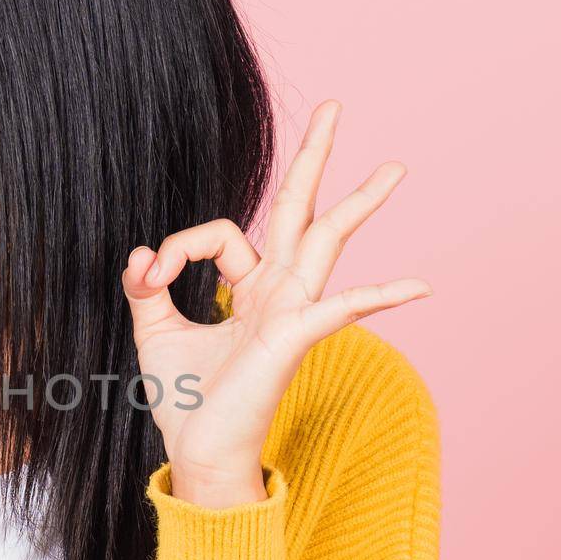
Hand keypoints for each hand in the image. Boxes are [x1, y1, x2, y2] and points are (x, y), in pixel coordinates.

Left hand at [121, 99, 430, 507]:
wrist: (197, 452)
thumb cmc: (185, 399)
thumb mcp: (153, 330)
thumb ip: (146, 287)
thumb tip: (140, 253)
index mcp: (249, 287)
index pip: (221, 233)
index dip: (177, 248)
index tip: (149, 277)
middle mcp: (278, 291)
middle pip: (301, 210)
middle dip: (314, 157)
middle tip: (333, 106)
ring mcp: (292, 311)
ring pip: (329, 241)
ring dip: (360, 202)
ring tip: (394, 166)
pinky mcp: (295, 338)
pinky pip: (342, 308)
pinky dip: (379, 297)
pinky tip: (419, 287)